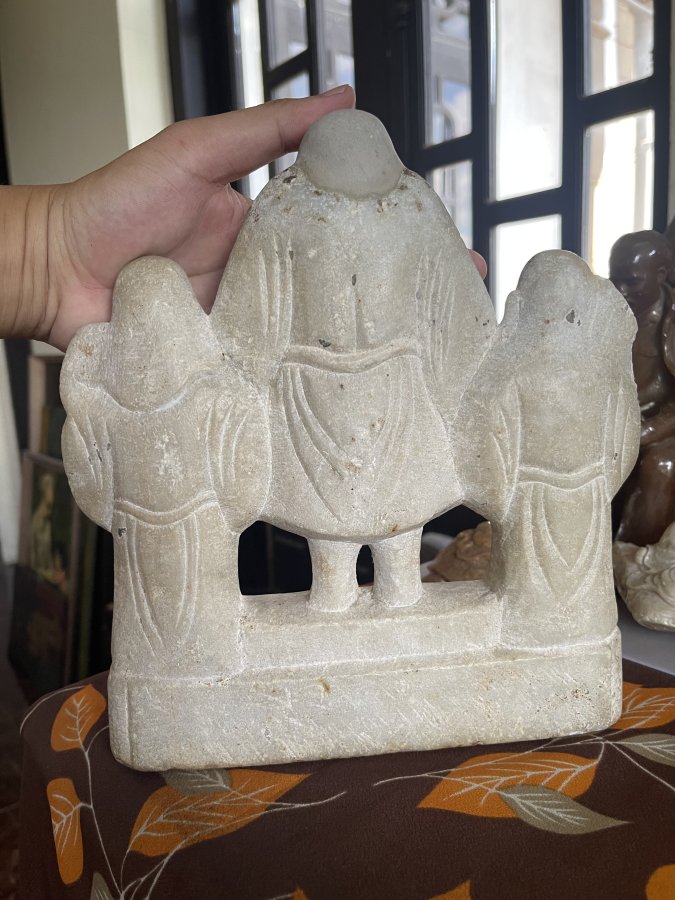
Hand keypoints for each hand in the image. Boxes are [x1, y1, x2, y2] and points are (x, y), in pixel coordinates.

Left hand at [44, 87, 355, 348]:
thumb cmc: (118, 204)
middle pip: (310, 292)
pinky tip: (300, 377)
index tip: (392, 240)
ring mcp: (232, 321)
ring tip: (351, 351)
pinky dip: (270, 371)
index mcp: (254, 228)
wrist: (57, 269)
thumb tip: (340, 101)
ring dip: (310, 342)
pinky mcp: (213, 358)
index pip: (319, 232)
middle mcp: (249, 277)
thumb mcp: (198, 152)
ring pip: (287, 336)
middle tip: (383, 310)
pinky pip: (251, 366)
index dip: (354, 236)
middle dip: (342, 303)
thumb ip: (266, 131)